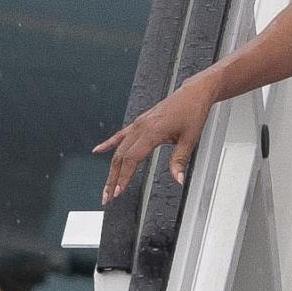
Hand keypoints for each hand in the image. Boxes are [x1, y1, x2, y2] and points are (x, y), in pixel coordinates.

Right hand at [93, 78, 215, 204]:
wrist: (194, 93)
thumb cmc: (193, 112)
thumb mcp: (190, 139)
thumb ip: (180, 160)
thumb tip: (178, 179)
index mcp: (153, 131)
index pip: (132, 159)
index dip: (123, 176)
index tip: (117, 191)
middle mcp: (141, 127)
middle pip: (121, 157)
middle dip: (113, 179)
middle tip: (108, 196)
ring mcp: (139, 124)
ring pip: (119, 149)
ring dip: (112, 168)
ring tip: (107, 186)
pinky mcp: (140, 122)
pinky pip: (120, 135)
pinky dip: (108, 144)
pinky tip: (97, 151)